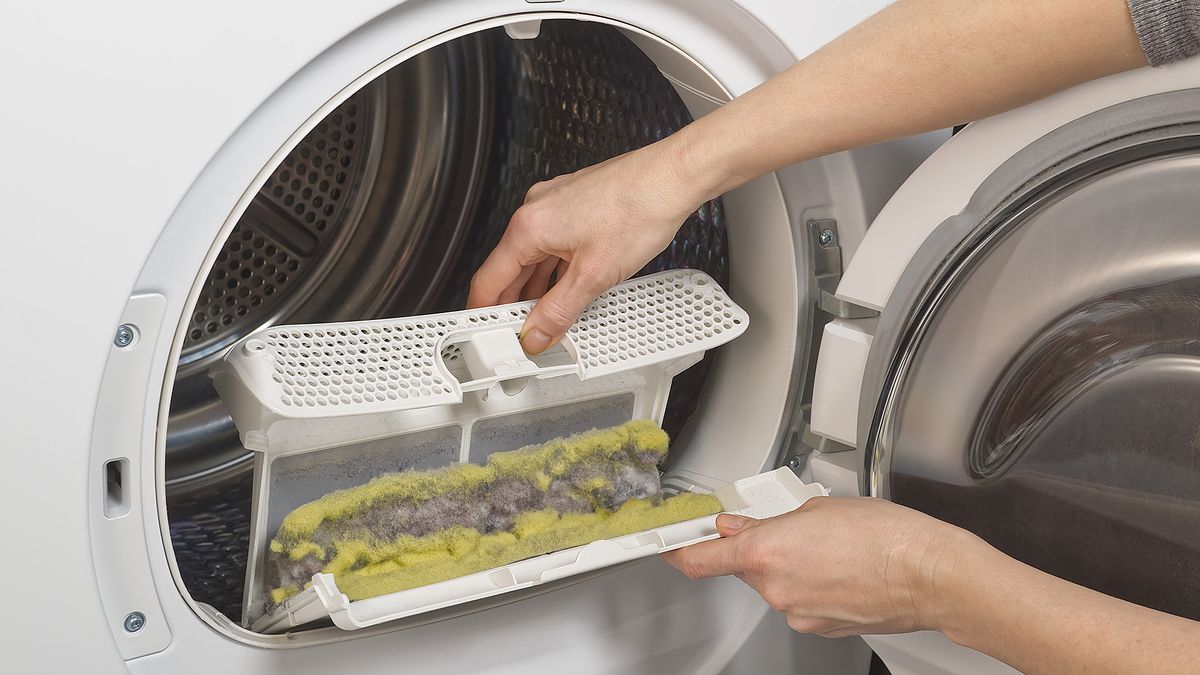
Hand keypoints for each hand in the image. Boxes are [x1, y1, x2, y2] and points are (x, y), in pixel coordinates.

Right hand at [466, 137, 707, 353]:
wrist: (672, 177)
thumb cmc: (638, 209)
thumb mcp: (594, 276)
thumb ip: (559, 310)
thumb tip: (536, 333)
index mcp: (529, 227)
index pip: (488, 278)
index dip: (484, 311)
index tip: (486, 333)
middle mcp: (536, 210)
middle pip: (509, 267)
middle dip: (513, 303)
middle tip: (519, 333)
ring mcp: (555, 204)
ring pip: (533, 256)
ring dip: (536, 287)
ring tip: (545, 317)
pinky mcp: (575, 204)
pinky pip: (553, 243)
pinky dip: (554, 269)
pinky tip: (567, 287)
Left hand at [661, 496, 977, 637]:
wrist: (931, 574)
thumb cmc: (887, 536)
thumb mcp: (817, 509)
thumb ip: (767, 521)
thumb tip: (739, 525)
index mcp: (766, 553)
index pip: (700, 560)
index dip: (678, 552)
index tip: (668, 545)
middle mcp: (775, 589)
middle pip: (743, 567)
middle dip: (757, 547)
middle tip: (788, 528)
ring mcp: (798, 612)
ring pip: (775, 583)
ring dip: (789, 565)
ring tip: (830, 546)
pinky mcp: (820, 626)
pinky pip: (800, 599)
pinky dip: (810, 583)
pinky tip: (840, 567)